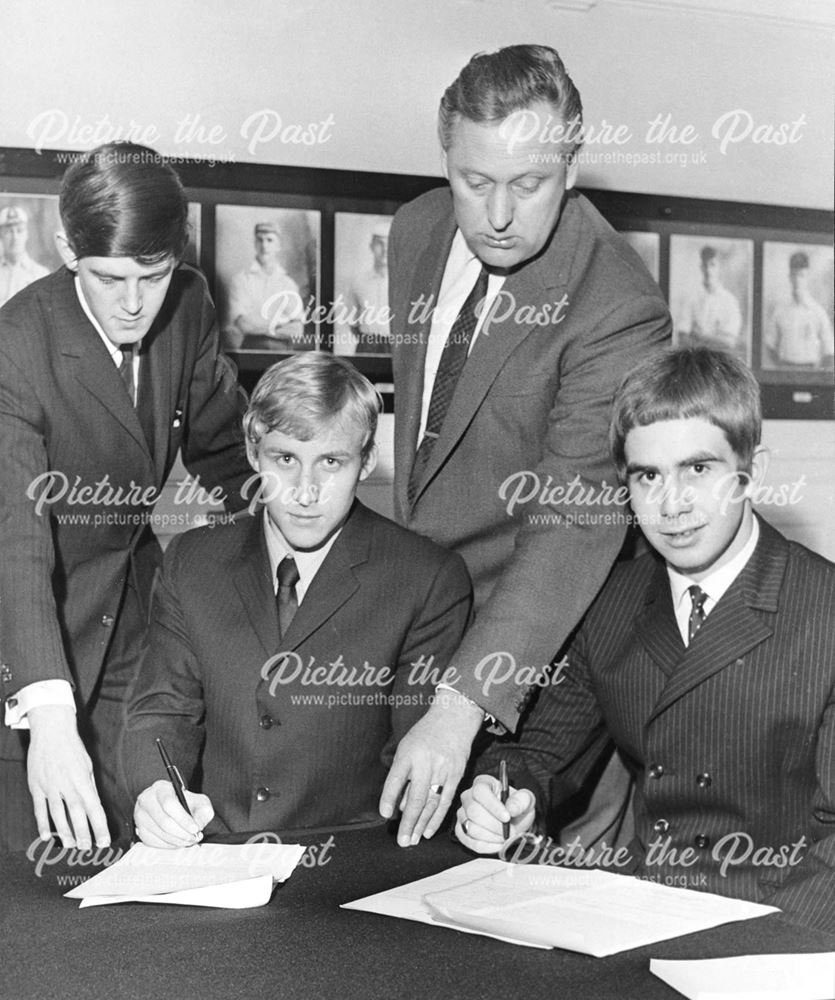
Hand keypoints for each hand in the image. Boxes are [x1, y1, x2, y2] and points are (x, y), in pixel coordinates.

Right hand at [26, 705, 109, 849]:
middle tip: (88, 849)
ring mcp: (50, 787)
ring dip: (65, 833)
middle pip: (77, 814)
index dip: (100, 826)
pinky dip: (42, 824)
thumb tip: (93, 805)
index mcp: (82, 780)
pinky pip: (40, 809)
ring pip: (57, 815)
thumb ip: (89, 786)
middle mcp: (67, 786)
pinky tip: (46, 837)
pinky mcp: (37, 787)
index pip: (94, 808)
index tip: (104, 840)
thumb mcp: (87, 765)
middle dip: (83, 834)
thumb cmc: (72, 748)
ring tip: (71, 846)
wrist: (51, 732)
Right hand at [133, 780, 213, 847]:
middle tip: (195, 837)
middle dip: (183, 833)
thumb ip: (203, 810)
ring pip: (160, 834)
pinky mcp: (141, 831)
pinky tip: (180, 841)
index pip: (169, 804)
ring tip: (191, 839)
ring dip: (178, 840)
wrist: (171, 806)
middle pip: (164, 822)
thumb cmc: (185, 802)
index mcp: (160, 788)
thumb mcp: (198, 800)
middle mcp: (146, 801)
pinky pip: (156, 843)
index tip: (195, 828)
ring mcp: (140, 817)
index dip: (183, 819)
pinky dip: (171, 845)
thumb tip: (199, 824)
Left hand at [379, 690, 482, 846]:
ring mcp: (443, 771)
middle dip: (408, 822)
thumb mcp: (406, 748)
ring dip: (421, 825)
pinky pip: (445, 802)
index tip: (385, 814)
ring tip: (412, 841)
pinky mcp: (456, 776)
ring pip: (431, 804)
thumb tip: (400, 807)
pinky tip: (428, 831)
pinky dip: (436, 818)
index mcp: (409, 753)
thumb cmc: (425, 735)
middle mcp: (426, 763)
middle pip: (416, 797)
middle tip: (401, 841)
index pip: (396, 778)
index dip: (390, 798)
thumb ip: (402, 775)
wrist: (454, 719)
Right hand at [455, 774, 534, 853]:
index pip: (480, 791)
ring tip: (506, 837)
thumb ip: (521, 800)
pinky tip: (498, 843)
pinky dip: (487, 846)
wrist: (514, 823)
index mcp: (483, 783)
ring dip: (492, 836)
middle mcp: (468, 797)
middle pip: (473, 811)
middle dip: (495, 825)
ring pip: (471, 828)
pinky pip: (470, 842)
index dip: (493, 805)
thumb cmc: (517, 808)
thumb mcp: (526, 800)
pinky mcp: (462, 832)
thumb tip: (511, 808)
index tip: (507, 817)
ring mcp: (463, 815)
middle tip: (511, 831)